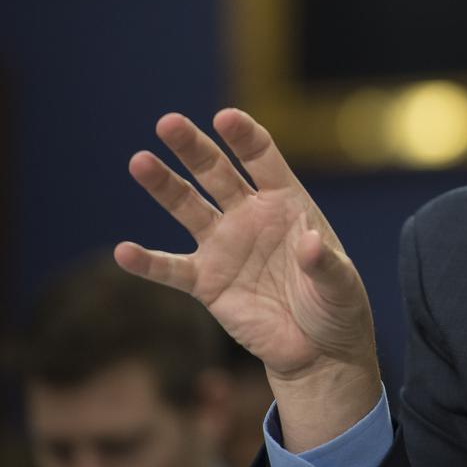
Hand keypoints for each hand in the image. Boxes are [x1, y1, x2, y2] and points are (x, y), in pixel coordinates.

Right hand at [116, 109, 379, 449]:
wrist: (318, 348)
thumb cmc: (336, 304)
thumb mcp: (342, 283)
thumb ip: (325, 263)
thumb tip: (310, 243)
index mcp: (287, 203)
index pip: (262, 159)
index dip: (244, 137)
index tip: (225, 118)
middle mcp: (250, 215)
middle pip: (216, 172)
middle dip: (194, 148)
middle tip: (168, 122)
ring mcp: (225, 246)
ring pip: (188, 208)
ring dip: (164, 185)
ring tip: (140, 162)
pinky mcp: (207, 282)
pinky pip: (172, 269)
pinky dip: (148, 262)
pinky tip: (124, 252)